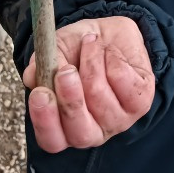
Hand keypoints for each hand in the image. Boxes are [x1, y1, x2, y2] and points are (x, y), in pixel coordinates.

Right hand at [22, 17, 154, 153]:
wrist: (109, 33)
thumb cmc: (76, 48)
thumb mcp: (54, 50)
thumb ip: (41, 65)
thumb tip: (32, 78)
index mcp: (64, 125)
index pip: (52, 140)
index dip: (45, 122)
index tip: (40, 93)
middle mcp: (92, 130)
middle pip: (81, 134)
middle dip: (71, 101)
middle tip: (66, 71)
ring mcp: (118, 120)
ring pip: (101, 101)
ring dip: (92, 63)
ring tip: (89, 43)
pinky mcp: (141, 103)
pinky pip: (123, 82)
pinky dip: (112, 59)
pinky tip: (109, 52)